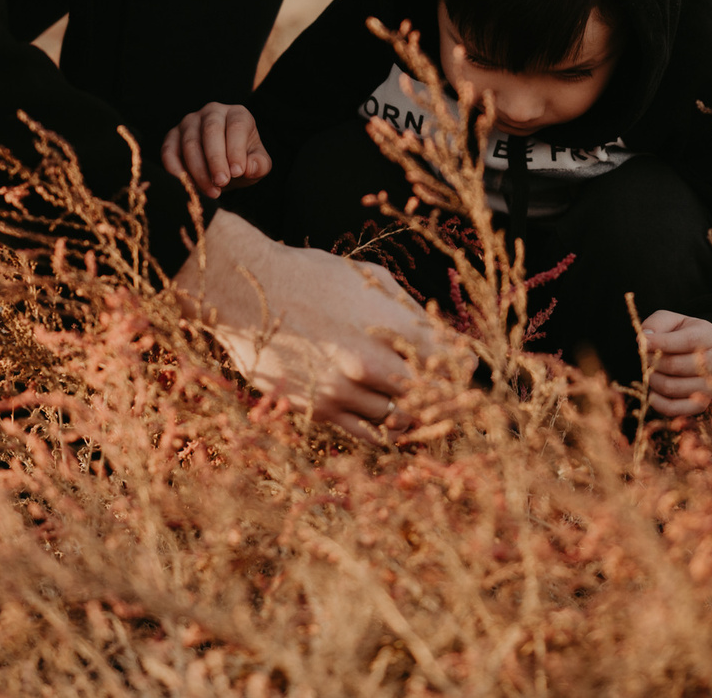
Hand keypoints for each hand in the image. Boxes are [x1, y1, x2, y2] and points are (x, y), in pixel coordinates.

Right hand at [160, 102, 271, 199]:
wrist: (223, 168)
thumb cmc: (242, 162)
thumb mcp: (257, 164)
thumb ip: (259, 165)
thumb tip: (247, 167)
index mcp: (237, 114)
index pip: (236, 126)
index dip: (236, 149)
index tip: (237, 172)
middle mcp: (212, 112)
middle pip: (211, 131)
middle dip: (216, 159)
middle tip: (221, 182)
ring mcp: (189, 122)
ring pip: (190, 143)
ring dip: (199, 170)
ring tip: (211, 191)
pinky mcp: (172, 137)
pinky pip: (169, 152)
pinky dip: (176, 171)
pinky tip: (188, 186)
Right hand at [173, 212, 462, 441]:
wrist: (245, 293)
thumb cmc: (310, 276)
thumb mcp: (368, 279)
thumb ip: (410, 311)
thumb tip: (442, 337)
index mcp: (387, 327)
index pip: (449, 361)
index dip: (463, 366)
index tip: (466, 367)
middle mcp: (368, 365)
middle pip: (430, 398)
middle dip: (448, 397)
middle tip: (458, 398)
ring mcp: (341, 392)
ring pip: (400, 421)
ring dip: (417, 416)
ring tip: (424, 408)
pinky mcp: (317, 410)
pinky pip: (366, 435)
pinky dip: (385, 432)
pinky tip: (390, 421)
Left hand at [641, 310, 711, 416]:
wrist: (695, 353)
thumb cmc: (678, 334)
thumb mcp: (669, 320)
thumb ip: (656, 324)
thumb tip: (645, 339)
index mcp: (709, 336)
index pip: (687, 341)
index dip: (661, 343)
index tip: (641, 343)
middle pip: (675, 366)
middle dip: (652, 361)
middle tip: (645, 357)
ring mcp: (710, 385)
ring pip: (671, 387)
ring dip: (652, 379)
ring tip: (650, 371)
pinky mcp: (701, 404)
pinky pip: (674, 409)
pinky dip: (657, 402)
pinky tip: (652, 392)